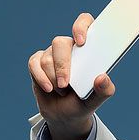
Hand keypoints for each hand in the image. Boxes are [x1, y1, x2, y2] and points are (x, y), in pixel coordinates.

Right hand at [28, 11, 115, 138]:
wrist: (64, 116)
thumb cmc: (81, 103)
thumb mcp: (95, 101)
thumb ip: (103, 91)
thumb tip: (103, 78)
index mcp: (87, 50)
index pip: (85, 23)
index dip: (81, 26)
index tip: (81, 42)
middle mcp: (69, 48)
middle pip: (60, 43)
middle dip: (62, 65)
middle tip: (66, 84)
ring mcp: (52, 54)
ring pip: (47, 58)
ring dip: (54, 78)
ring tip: (62, 91)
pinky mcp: (37, 62)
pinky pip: (34, 64)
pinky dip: (40, 78)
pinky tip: (48, 88)